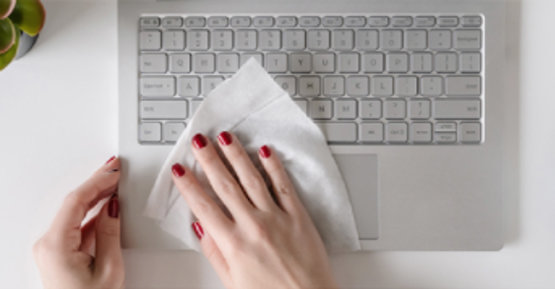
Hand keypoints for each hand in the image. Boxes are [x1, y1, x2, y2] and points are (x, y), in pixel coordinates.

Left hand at [33, 157, 123, 288]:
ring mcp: (52, 249)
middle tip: (116, 170)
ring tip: (116, 185)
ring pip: (76, 214)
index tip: (114, 170)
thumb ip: (110, 232)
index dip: (97, 181)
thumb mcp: (109, 269)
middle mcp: (48, 244)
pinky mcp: (59, 254)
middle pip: (74, 204)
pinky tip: (108, 208)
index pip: (77, 201)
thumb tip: (113, 207)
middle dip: (97, 185)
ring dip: (96, 199)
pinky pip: (77, 227)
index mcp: (56, 244)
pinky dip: (94, 215)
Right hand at [171, 132, 338, 288]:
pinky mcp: (298, 215)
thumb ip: (215, 252)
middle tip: (199, 141)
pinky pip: (283, 185)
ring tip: (225, 138)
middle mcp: (253, 225)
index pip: (204, 206)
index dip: (188, 184)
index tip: (180, 169)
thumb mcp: (232, 281)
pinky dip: (274, 166)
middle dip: (209, 159)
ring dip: (236, 155)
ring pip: (252, 179)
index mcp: (234, 244)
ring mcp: (277, 217)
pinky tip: (264, 151)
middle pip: (225, 185)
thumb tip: (200, 227)